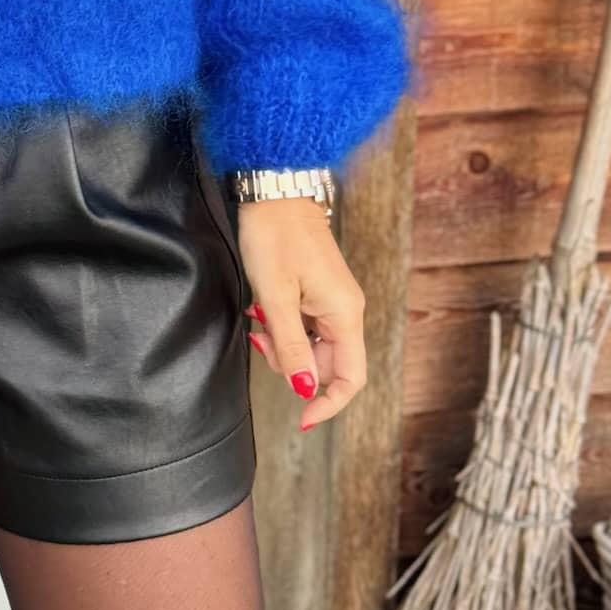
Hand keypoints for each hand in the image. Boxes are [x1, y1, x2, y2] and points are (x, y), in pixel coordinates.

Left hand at [239, 199, 366, 432]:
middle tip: (261, 339)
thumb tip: (304, 389)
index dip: (328, 404)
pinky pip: (304, 325)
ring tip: (260, 316)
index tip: (302, 419)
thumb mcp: (276, 297)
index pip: (350, 378)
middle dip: (291, 364)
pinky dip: (282, 326)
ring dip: (283, 343)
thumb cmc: (275, 237)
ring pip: (311, 346)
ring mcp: (333, 301)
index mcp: (345, 314)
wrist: (275, 190)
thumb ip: (291, 346)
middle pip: (325, 364)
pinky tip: (264, 310)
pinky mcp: (318, 291)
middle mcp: (346, 311)